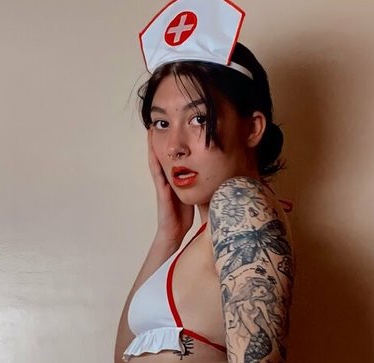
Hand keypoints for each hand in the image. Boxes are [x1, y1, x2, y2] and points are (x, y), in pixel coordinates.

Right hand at [147, 129, 194, 244]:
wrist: (174, 232)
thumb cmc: (185, 216)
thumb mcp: (198, 194)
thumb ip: (203, 184)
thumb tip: (220, 175)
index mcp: (176, 178)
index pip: (177, 156)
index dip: (177, 142)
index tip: (180, 124)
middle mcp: (168, 178)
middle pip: (166, 154)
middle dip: (165, 137)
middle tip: (164, 119)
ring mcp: (162, 183)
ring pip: (158, 159)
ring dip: (154, 144)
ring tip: (153, 126)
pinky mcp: (161, 189)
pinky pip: (156, 171)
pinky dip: (154, 158)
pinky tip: (152, 147)